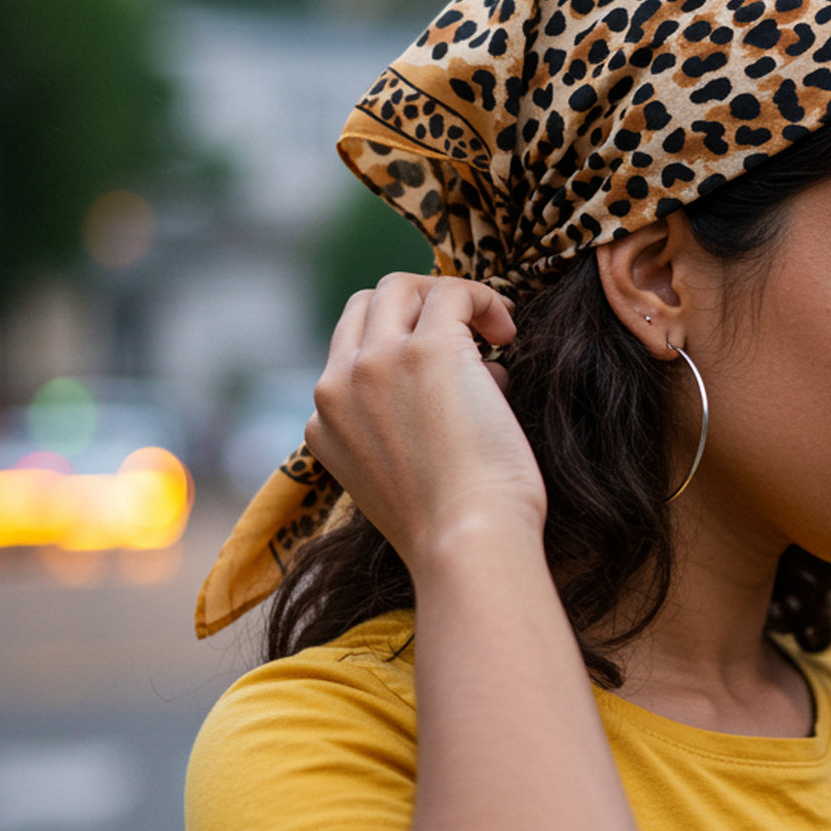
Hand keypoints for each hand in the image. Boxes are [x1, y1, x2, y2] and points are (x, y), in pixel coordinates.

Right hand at [304, 273, 545, 569]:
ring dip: (450, 298)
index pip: (350, 354)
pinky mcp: (426, 349)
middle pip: (367, 306)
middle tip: (470, 333)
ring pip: (401, 287)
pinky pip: (453, 292)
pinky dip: (485, 300)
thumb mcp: (405, 476)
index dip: (402, 348)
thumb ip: (414, 425)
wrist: (466, 543)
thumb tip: (482, 374)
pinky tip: (508, 332)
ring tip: (495, 329)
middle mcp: (337, 386)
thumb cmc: (456, 527)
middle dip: (419, 308)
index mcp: (322, 425)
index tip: (449, 371)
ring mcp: (377, 363)